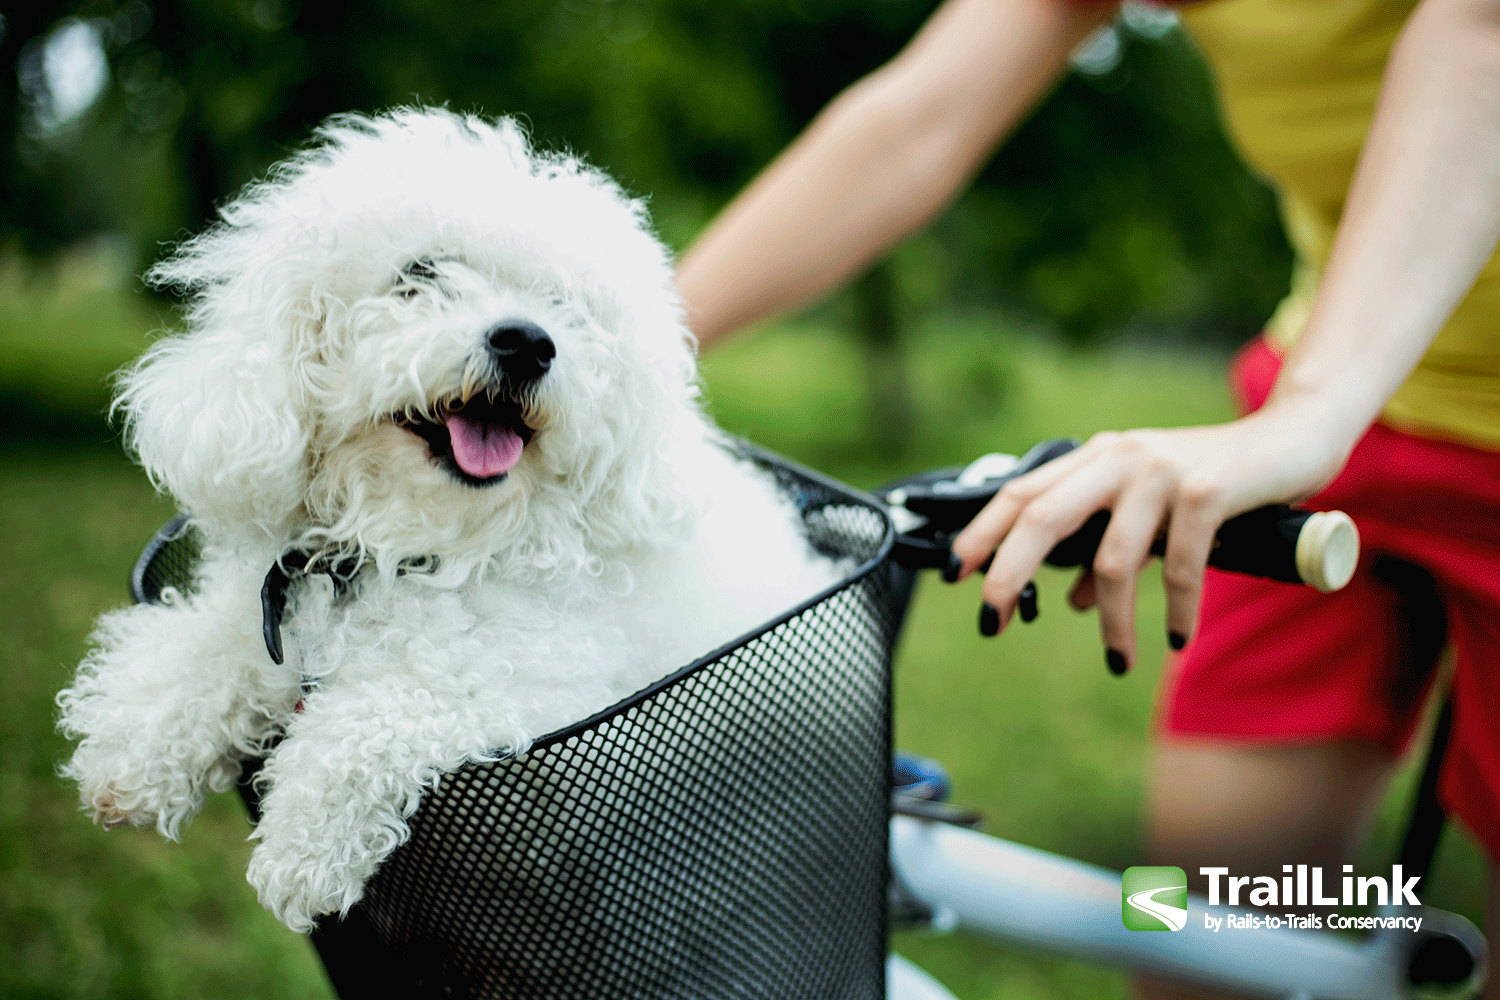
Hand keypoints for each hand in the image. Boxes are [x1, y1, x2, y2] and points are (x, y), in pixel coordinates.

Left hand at [949, 404, 1349, 670]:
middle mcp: (1119, 457)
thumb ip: (1104, 547)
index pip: (1021, 492)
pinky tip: (1174, 638)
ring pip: (1112, 558)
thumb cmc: (1215, 480)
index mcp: (1097, 458)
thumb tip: (1065, 599)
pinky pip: (1179, 565)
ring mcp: (1161, 471)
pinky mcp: (1207, 491)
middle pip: (1042, 517)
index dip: (982, 532)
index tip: (954, 572)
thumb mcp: (1148, 512)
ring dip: (1110, 619)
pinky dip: (1174, 610)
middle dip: (1009, 573)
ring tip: (1117, 659)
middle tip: (992, 622)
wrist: (1292, 439)